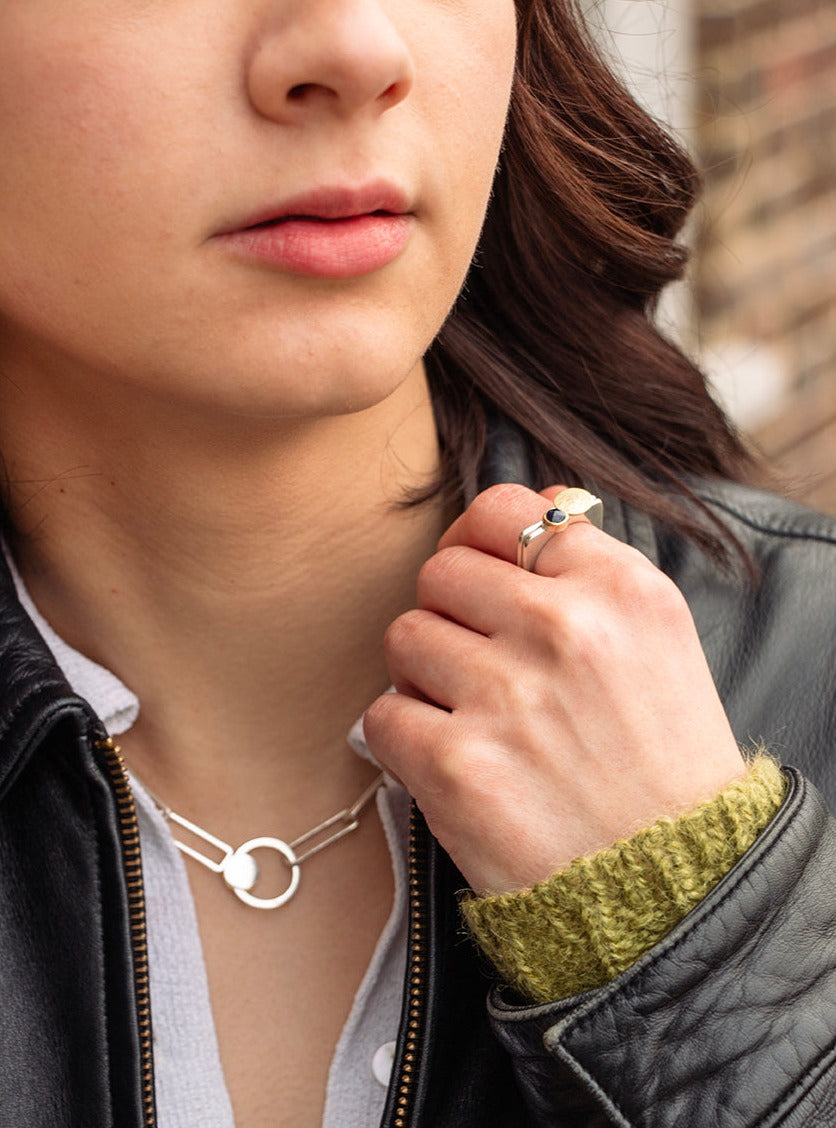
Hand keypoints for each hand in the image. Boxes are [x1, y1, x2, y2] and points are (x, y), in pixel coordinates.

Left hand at [364, 484, 744, 893]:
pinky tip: (453, 762)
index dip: (476, 539)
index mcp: (620, 591)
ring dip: (424, 675)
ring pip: (404, 635)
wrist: (671, 891)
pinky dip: (406, 739)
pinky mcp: (455, 765)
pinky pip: (383, 712)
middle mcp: (563, 630)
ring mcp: (506, 696)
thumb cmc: (660, 765)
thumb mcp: (659, 643)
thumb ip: (593, 567)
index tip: (477, 574)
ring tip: (471, 716)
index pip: (506, 511)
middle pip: (442, 572)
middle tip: (481, 664)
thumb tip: (537, 498)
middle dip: (450, 615)